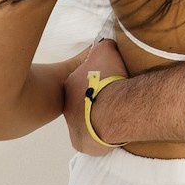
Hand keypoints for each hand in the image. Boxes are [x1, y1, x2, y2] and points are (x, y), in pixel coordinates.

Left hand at [62, 39, 127, 155]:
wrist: (113, 109)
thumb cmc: (109, 80)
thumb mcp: (106, 51)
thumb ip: (103, 45)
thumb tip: (105, 42)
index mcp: (70, 84)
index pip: (83, 82)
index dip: (98, 82)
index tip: (111, 83)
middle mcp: (67, 106)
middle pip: (83, 103)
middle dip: (96, 102)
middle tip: (115, 101)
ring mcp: (72, 126)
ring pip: (86, 122)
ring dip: (98, 120)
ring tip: (118, 117)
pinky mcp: (79, 142)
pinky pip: (91, 139)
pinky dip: (101, 136)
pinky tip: (114, 131)